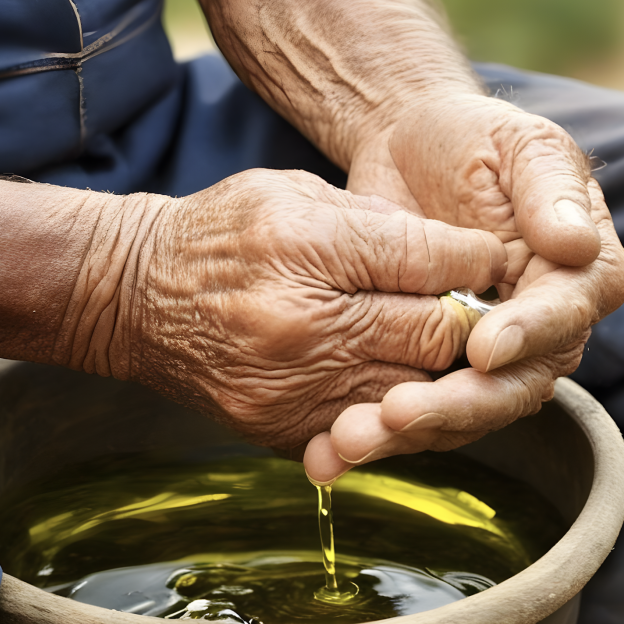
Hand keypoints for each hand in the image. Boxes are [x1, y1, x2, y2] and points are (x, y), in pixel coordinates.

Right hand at [119, 168, 506, 451]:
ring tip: (448, 348)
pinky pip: (368, 430)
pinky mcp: (283, 429)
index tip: (489, 261)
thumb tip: (459, 256)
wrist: (135, 298)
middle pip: (433, 338)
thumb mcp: (294, 194)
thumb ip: (379, 224)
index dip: (475, 262)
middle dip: (471, 323)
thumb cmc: (222, 234)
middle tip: (482, 311)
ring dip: (441, 372)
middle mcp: (301, 328)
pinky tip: (401, 382)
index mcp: (306, 249)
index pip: (428, 262)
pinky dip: (396, 406)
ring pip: (412, 392)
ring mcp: (291, 390)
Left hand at [304, 94, 623, 481]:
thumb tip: (578, 246)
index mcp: (579, 274)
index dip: (530, 336)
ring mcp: (490, 353)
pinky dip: (378, 430)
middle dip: (459, 405)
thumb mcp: (520, 145)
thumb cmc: (473, 138)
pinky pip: (419, 408)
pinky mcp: (436, 366)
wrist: (409, 149)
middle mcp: (544, 326)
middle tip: (398, 412)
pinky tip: (330, 448)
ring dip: (411, 430)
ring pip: (464, 411)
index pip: (566, 317)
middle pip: (516, 385)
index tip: (483, 347)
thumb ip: (552, 190)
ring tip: (349, 438)